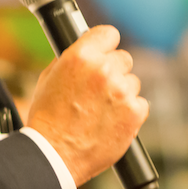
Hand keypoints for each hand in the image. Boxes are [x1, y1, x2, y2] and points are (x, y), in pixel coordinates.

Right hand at [26, 26, 148, 186]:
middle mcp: (104, 70)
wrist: (54, 155)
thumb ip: (71, 60)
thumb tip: (87, 51)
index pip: (109, 33)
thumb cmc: (47, 119)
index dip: (106, 44)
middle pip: (123, 58)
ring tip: (102, 111)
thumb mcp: (49, 79)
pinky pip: (140, 104)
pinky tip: (112, 122)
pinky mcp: (134, 113)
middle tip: (100, 90)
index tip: (105, 51)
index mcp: (81, 56)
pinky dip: (130, 113)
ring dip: (122, 93)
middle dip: (114, 71)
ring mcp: (122, 91)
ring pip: (132, 82)